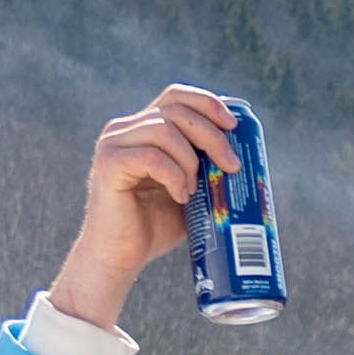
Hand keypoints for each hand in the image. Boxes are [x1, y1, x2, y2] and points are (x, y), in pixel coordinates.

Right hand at [49, 85, 241, 329]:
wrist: (121, 258)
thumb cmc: (154, 227)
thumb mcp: (189, 191)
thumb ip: (205, 169)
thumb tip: (244, 160)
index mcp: (143, 129)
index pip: (176, 96)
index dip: (207, 102)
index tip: (233, 125)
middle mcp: (124, 130)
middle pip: (176, 110)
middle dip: (211, 135)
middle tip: (231, 166)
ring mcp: (113, 144)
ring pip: (165, 131)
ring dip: (190, 160)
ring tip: (195, 191)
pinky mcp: (108, 164)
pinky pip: (151, 156)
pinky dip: (174, 175)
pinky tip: (181, 196)